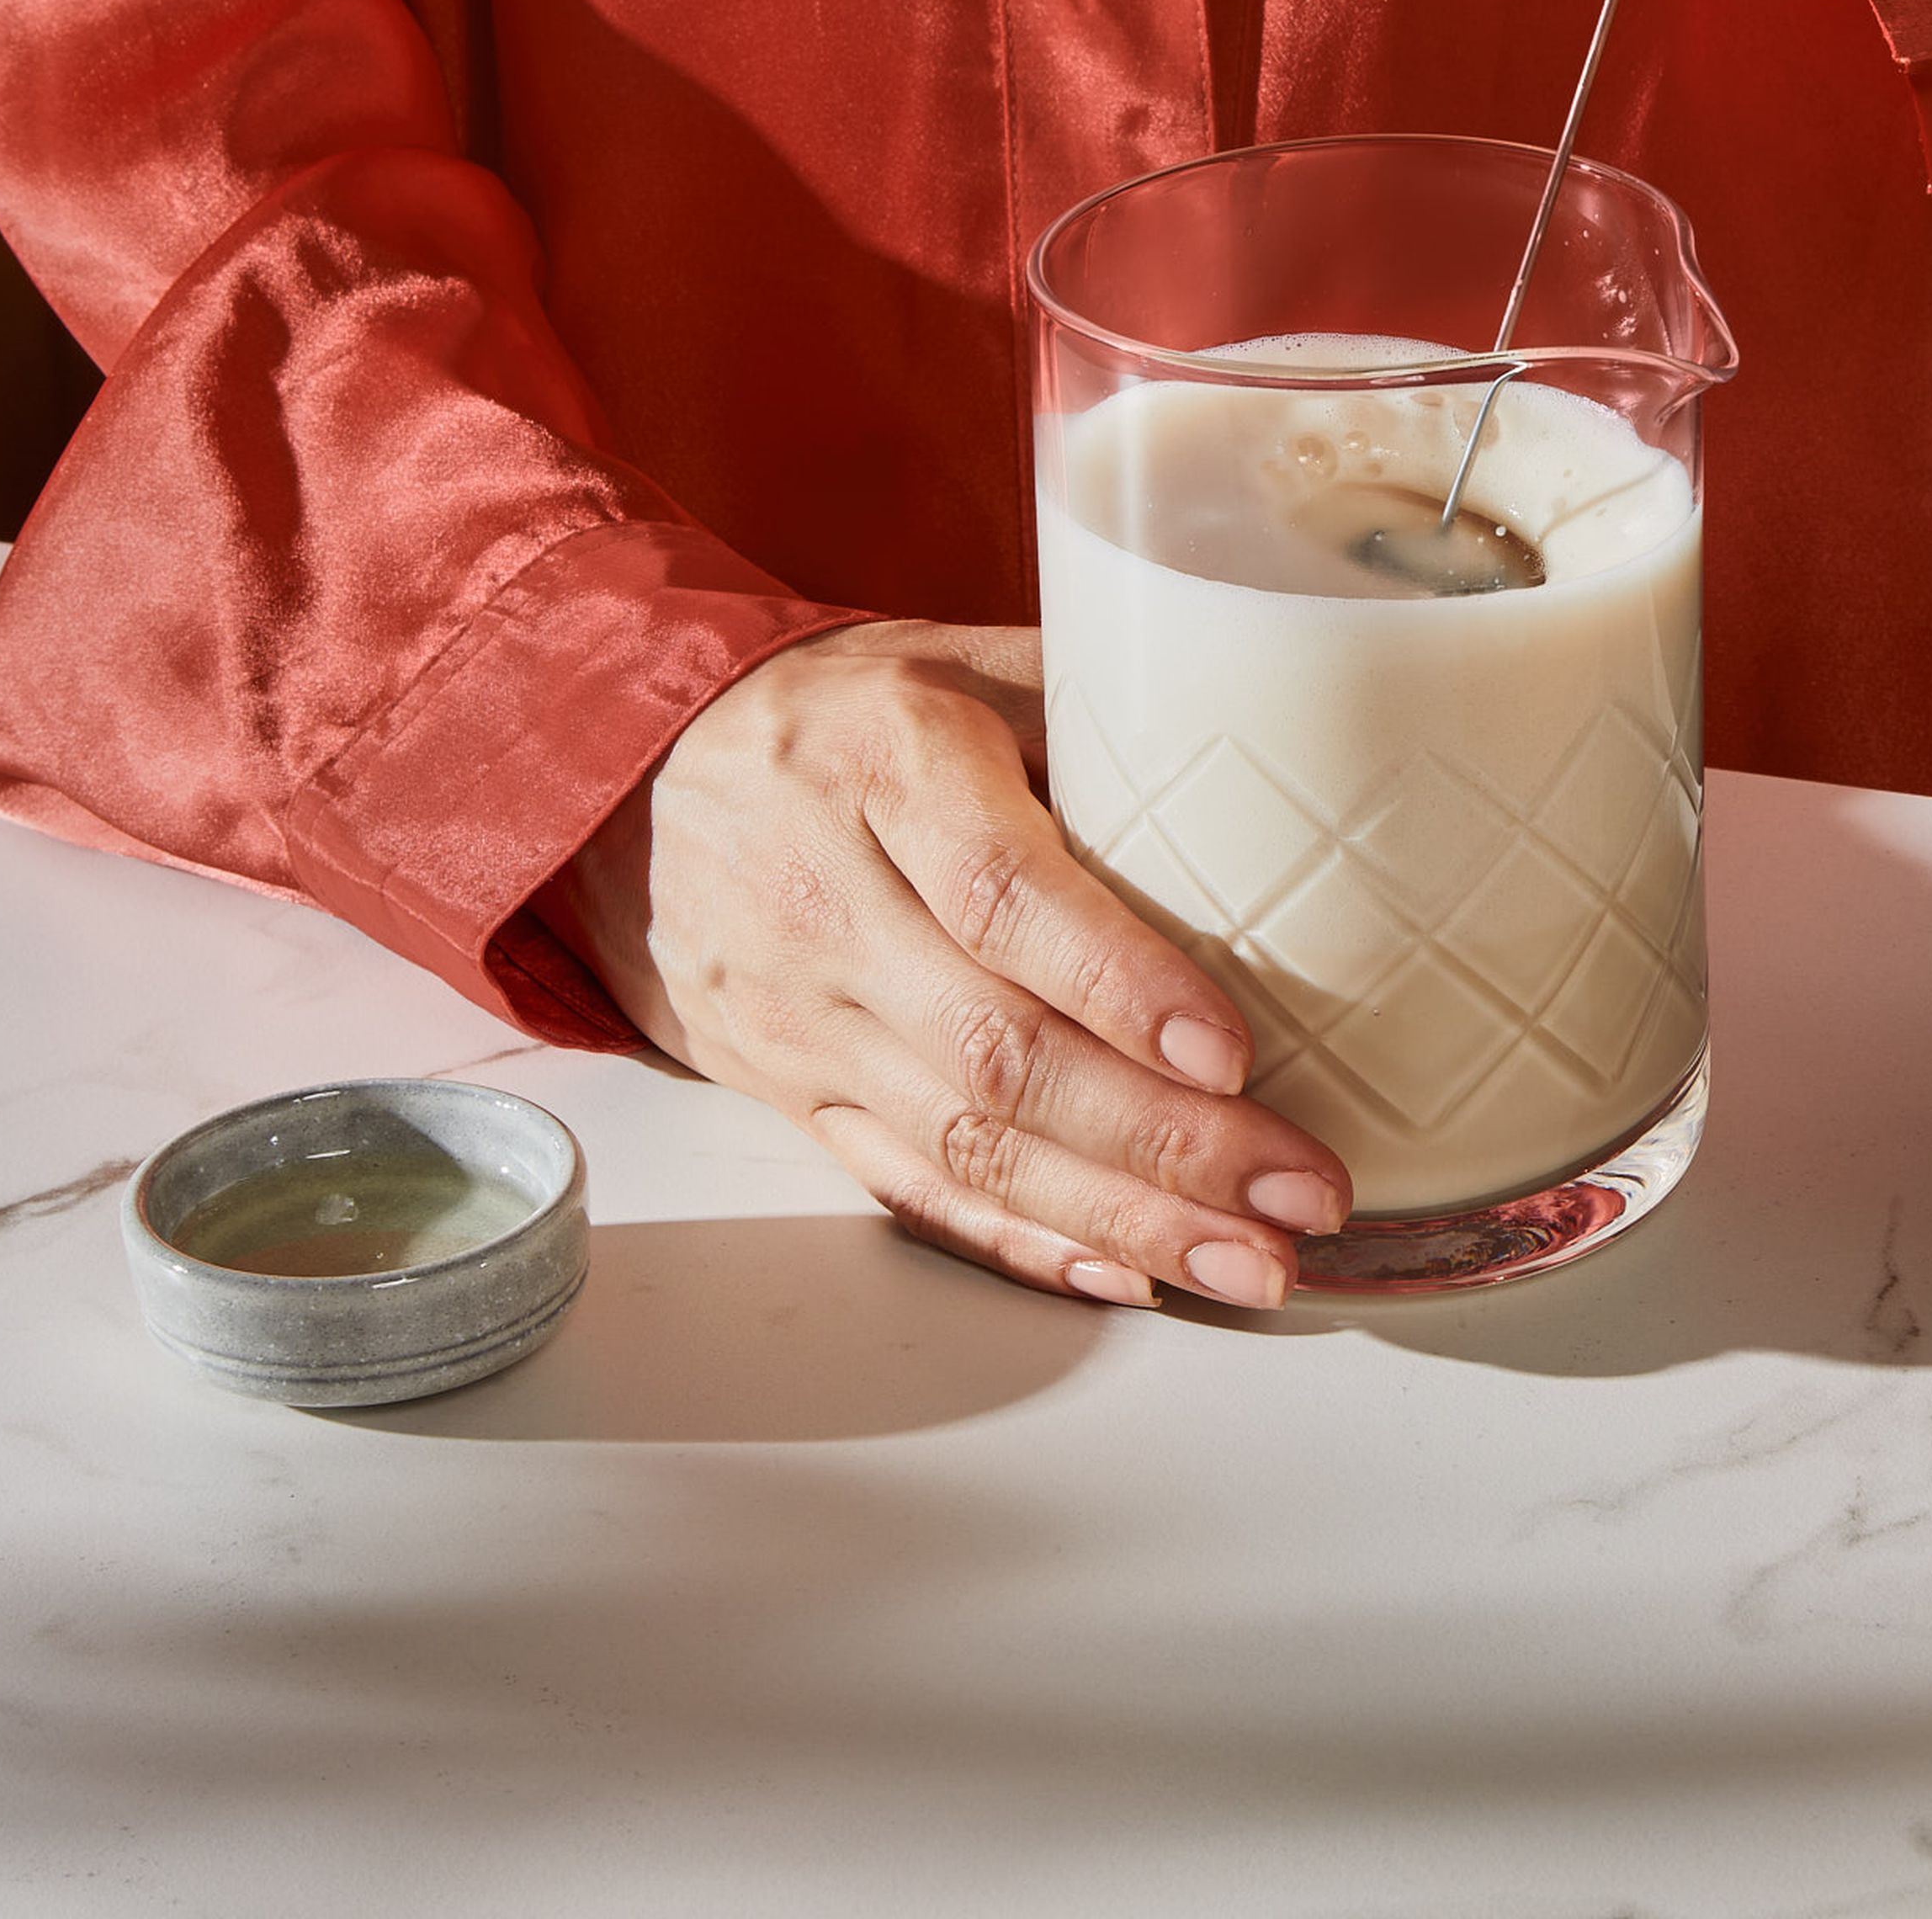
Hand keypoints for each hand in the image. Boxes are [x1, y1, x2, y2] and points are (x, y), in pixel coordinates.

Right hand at [548, 622, 1351, 1308]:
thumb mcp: (959, 660)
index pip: (1000, 892)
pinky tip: (1128, 1272)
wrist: (633, 779)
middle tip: (1298, 1191)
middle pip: (998, 1048)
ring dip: (1122, 1220)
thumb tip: (1281, 748)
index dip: (1118, 981)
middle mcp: (827, 899)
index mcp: (882, 765)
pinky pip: (910, 1187)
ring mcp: (800, 1016)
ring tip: (1254, 1261)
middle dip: (1164, 1142)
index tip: (1231, 1051)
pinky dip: (1023, 1241)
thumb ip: (1098, 711)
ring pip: (966, 1141)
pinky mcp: (789, 1094)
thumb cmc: (848, 712)